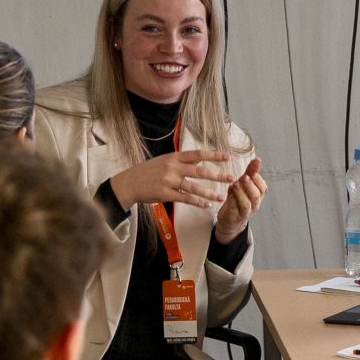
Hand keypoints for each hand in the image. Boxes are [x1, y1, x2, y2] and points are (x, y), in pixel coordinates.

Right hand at [109, 147, 234, 212]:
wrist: (128, 183)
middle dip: (217, 175)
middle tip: (231, 178)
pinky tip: (206, 205)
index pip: (197, 154)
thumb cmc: (147, 172)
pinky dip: (196, 202)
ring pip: (193, 187)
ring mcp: (168, 181)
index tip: (227, 157)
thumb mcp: (163, 160)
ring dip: (209, 193)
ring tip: (221, 197)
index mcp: (173, 157)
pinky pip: (184, 198)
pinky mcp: (165, 194)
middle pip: (199, 171)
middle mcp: (172, 167)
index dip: (213, 155)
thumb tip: (198, 160)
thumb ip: (180, 161)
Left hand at [213, 156, 266, 242]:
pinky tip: (228, 192)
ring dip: (241, 193)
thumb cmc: (239, 200)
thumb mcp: (244, 185)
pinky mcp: (234, 217)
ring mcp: (244, 212)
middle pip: (256, 196)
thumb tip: (257, 160)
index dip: (258, 179)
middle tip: (245, 177)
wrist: (231, 221)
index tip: (252, 170)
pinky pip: (234, 208)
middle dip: (250, 186)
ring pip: (246, 204)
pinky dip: (231, 200)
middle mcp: (254, 205)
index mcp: (258, 196)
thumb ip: (250, 173)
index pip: (262, 188)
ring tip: (235, 184)